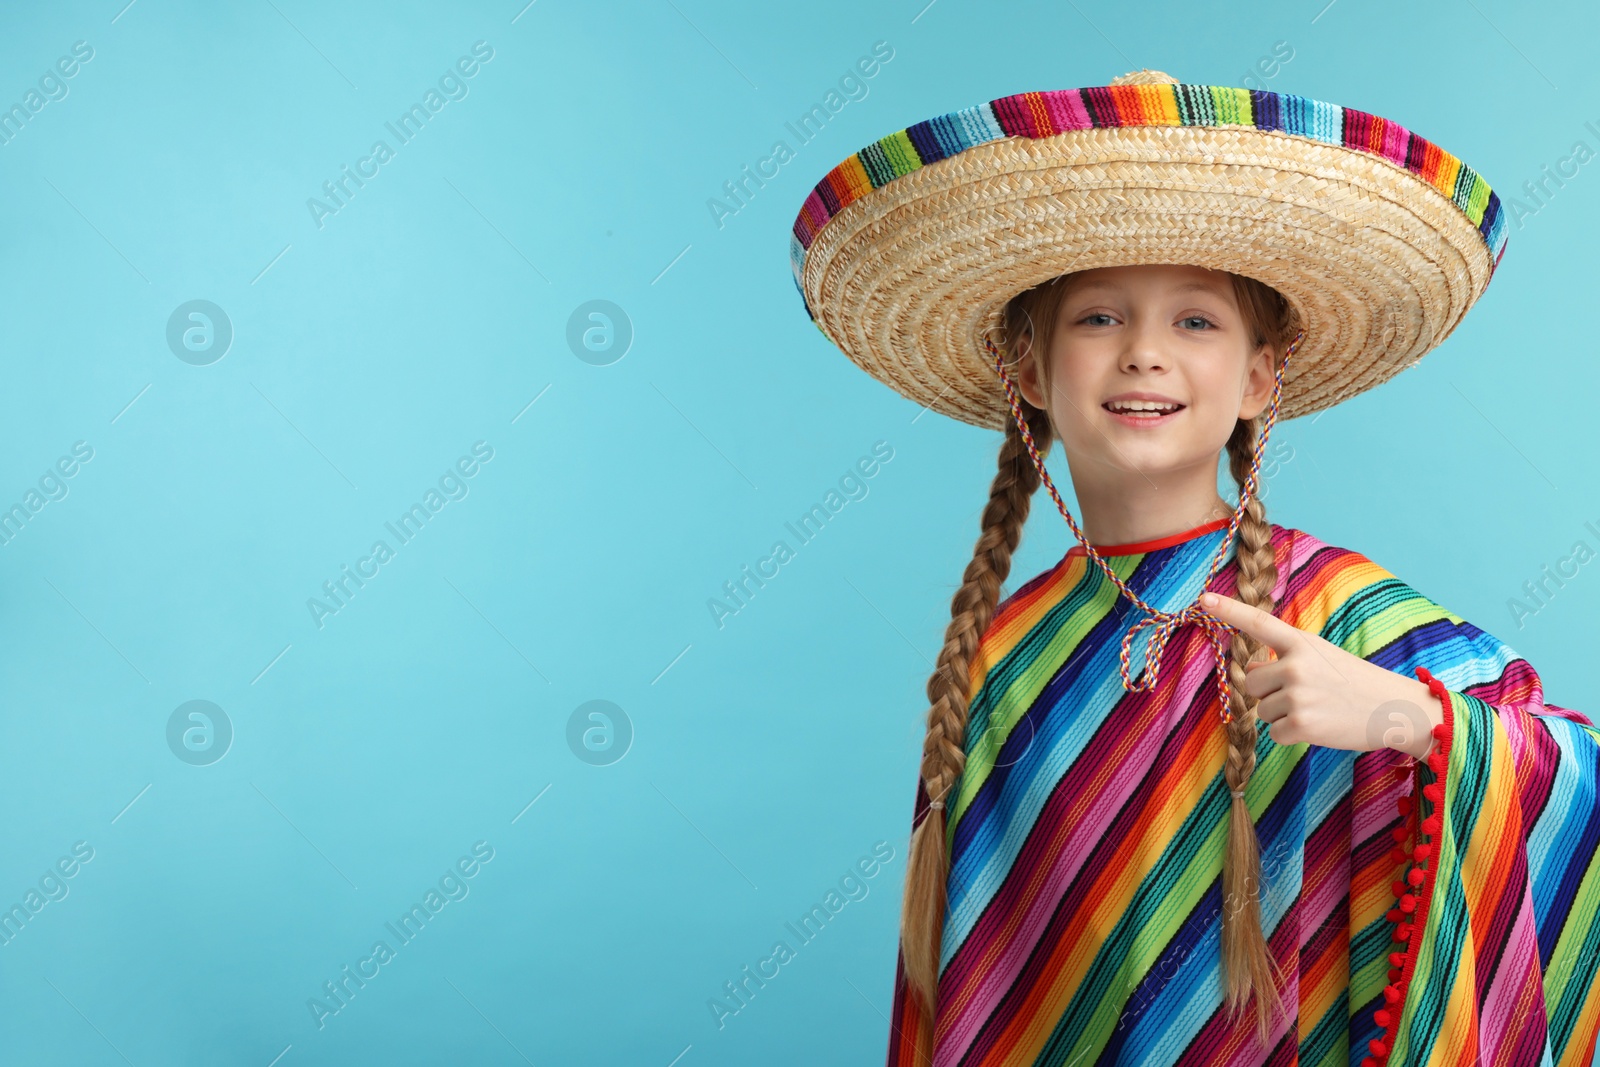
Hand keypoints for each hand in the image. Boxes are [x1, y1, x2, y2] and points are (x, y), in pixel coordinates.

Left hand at [1198, 591, 1440, 757]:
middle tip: (1304, 693)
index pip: (1258, 623)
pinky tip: (1319, 726)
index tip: (1203, 599)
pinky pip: (1275, 733)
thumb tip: (1250, 670)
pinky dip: (1292, 735)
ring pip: (1262, 710)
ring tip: (1317, 708)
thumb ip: (1285, 658)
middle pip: (1251, 682)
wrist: (1393, 709)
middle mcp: (1295, 665)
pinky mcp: (1301, 725)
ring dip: (1283, 714)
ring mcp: (1297, 696)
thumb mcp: (1321, 656)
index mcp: (1300, 643)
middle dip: (1269, 691)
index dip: (1229, 611)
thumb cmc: (1353, 681)